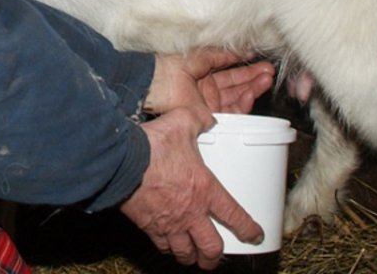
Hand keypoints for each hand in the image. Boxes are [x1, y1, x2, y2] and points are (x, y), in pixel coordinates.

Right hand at [120, 107, 263, 268]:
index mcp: (205, 190)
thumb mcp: (182, 122)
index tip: (255, 236)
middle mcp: (191, 212)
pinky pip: (162, 246)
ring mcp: (169, 223)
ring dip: (192, 257)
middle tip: (215, 257)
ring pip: (186, 252)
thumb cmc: (153, 145)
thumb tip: (207, 118)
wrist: (121, 161)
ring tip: (193, 258)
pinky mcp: (148, 226)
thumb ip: (199, 119)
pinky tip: (168, 246)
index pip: (234, 216)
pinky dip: (167, 249)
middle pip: (211, 247)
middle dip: (215, 256)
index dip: (248, 229)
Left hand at [144, 49, 273, 117]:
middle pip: (236, 84)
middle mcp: (206, 88)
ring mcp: (208, 103)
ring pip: (236, 97)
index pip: (229, 70)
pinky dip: (243, 103)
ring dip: (253, 89)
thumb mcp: (201, 56)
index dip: (245, 66)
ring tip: (267, 79)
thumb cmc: (170, 67)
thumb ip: (223, 54)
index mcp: (202, 72)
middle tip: (270, 71)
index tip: (260, 60)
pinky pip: (231, 112)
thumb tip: (244, 51)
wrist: (154, 85)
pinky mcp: (208, 117)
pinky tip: (251, 93)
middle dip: (254, 77)